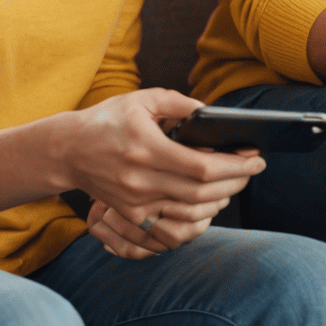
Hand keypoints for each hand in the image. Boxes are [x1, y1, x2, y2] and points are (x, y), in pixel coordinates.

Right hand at [53, 88, 262, 254]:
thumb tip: (210, 112)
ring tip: (237, 183)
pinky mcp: (132, 215)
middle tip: (254, 168)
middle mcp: (141, 180)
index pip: (201, 166)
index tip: (255, 157)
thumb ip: (179, 103)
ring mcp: (136, 203)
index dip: (235, 165)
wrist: (69, 151)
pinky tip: (211, 203)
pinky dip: (197, 217)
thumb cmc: (108, 120)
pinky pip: (172, 225)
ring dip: (221, 200)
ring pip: (190, 212)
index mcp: (146, 148)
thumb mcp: (142, 100)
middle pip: (201, 192)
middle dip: (236, 182)